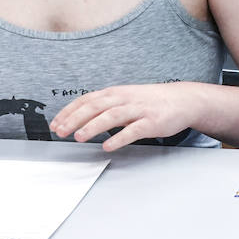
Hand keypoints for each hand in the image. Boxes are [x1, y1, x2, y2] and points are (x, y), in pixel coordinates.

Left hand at [50, 83, 202, 150]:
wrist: (182, 99)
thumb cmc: (150, 101)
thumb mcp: (125, 98)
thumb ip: (105, 107)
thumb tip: (81, 117)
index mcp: (115, 93)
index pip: (86, 100)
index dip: (69, 111)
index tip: (56, 123)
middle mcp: (124, 99)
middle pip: (95, 106)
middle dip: (75, 118)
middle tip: (61, 131)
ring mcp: (138, 110)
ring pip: (111, 116)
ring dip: (93, 126)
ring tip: (79, 136)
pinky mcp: (151, 122)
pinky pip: (133, 130)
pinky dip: (119, 138)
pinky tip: (108, 146)